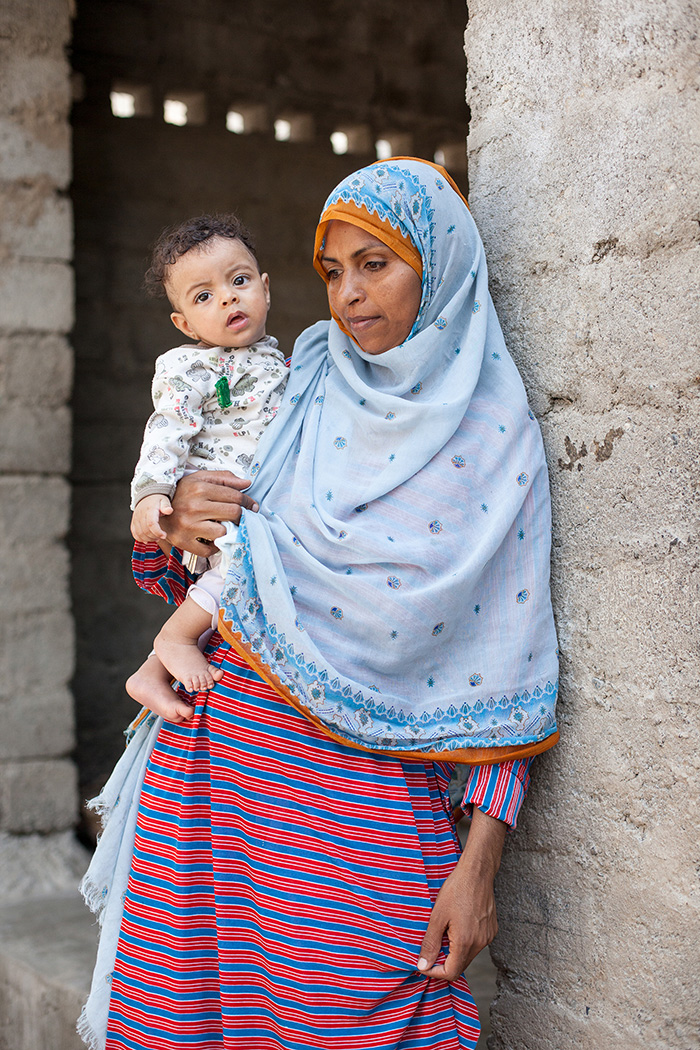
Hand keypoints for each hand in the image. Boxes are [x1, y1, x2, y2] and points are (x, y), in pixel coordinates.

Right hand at [131, 494, 172, 542]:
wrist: (147, 497)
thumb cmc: (157, 500)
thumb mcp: (164, 500)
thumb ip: (166, 506)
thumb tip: (169, 510)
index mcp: (149, 510)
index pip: (151, 524)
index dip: (157, 532)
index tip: (164, 535)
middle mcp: (140, 515)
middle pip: (145, 531)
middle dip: (155, 536)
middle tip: (162, 536)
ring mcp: (136, 519)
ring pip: (140, 534)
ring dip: (149, 539)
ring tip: (156, 538)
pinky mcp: (133, 523)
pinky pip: (135, 534)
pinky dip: (141, 539)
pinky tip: (148, 540)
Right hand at [164, 470, 258, 554]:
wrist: (156, 510)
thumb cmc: (183, 493)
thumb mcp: (200, 479)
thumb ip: (224, 478)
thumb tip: (247, 484)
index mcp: (200, 488)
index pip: (235, 497)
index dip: (248, 502)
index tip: (252, 507)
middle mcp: (194, 506)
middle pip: (233, 513)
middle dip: (242, 516)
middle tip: (242, 518)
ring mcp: (188, 525)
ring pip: (222, 531)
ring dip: (226, 531)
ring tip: (223, 526)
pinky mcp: (183, 541)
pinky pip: (208, 550)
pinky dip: (213, 547)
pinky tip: (211, 539)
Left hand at [417, 807, 505, 981]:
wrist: (477, 872)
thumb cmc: (456, 890)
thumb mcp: (437, 916)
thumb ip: (430, 943)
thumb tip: (423, 965)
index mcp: (465, 942)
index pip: (451, 973)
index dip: (435, 972)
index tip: (424, 963)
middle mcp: (480, 943)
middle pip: (460, 966)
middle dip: (443, 962)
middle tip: (430, 947)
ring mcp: (488, 937)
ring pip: (468, 955)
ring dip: (454, 951)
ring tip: (442, 933)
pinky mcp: (491, 929)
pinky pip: (476, 944)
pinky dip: (464, 942)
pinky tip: (456, 925)